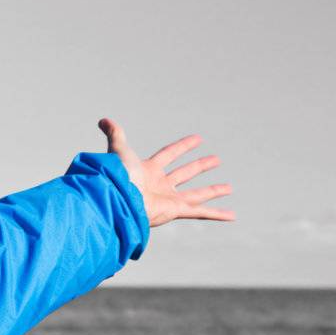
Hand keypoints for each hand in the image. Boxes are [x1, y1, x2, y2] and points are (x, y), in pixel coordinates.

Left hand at [98, 118, 234, 227]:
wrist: (117, 197)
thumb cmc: (117, 175)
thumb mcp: (119, 150)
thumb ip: (114, 134)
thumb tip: (104, 120)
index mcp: (147, 170)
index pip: (169, 154)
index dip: (183, 146)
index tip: (198, 138)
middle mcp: (159, 185)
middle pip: (185, 173)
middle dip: (201, 166)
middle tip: (216, 160)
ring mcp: (168, 199)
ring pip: (197, 194)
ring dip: (213, 191)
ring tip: (229, 187)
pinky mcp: (175, 211)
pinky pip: (201, 212)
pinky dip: (217, 214)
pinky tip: (231, 215)